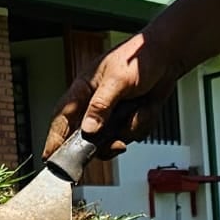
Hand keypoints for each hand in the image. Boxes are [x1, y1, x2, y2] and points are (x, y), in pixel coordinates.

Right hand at [43, 31, 181, 159]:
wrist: (167, 58)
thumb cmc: (138, 59)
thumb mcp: (117, 80)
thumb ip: (101, 105)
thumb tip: (88, 129)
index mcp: (82, 91)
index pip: (61, 120)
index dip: (54, 141)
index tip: (51, 161)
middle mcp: (94, 106)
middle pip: (86, 139)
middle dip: (104, 143)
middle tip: (116, 143)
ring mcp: (111, 116)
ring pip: (112, 140)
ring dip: (128, 128)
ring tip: (139, 107)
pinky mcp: (127, 120)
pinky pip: (130, 135)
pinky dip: (142, 124)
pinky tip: (146, 106)